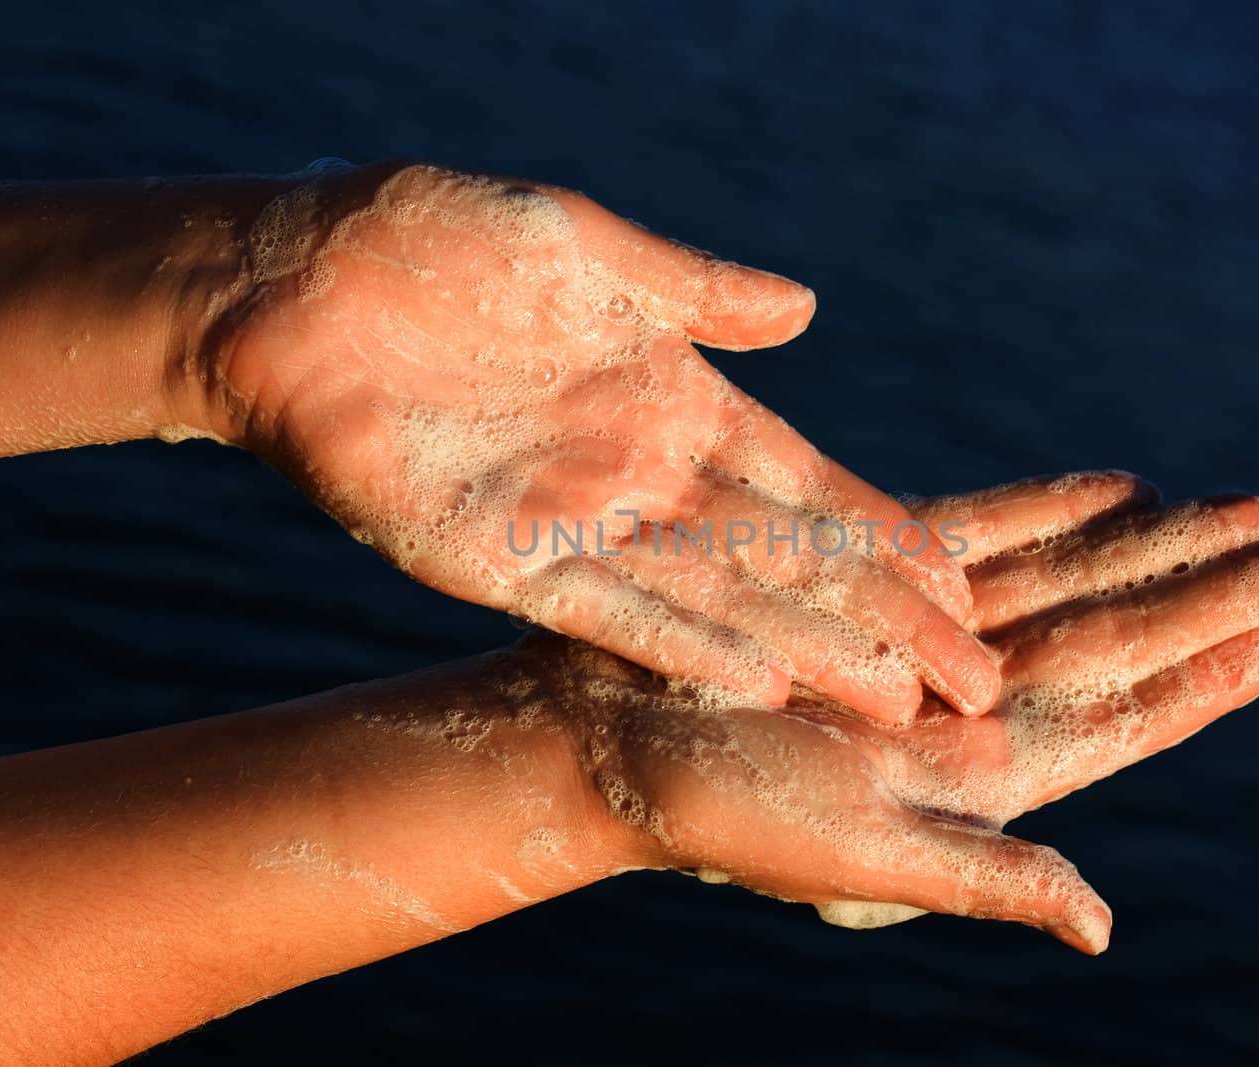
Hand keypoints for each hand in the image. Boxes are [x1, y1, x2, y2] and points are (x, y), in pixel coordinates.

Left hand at [207, 161, 996, 720]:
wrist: (288, 281)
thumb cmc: (434, 241)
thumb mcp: (585, 250)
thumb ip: (695, 292)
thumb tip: (806, 311)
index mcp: (668, 399)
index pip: (804, 483)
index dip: (882, 535)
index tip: (960, 586)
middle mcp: (636, 473)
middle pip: (782, 560)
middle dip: (876, 619)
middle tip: (969, 681)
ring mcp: (573, 524)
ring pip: (717, 601)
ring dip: (805, 653)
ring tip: (892, 705)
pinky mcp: (497, 562)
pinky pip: (609, 615)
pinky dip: (683, 647)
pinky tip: (757, 685)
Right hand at [519, 474, 1258, 951]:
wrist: (609, 735)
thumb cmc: (721, 811)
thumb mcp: (857, 858)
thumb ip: (983, 876)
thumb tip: (1102, 927)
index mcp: (979, 769)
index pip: (1125, 717)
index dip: (1212, 679)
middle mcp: (966, 698)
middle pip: (1119, 634)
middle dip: (1218, 591)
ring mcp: (924, 633)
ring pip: (1068, 577)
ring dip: (1157, 545)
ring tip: (1246, 508)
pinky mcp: (873, 575)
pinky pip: (980, 533)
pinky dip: (1047, 509)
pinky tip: (1115, 488)